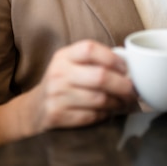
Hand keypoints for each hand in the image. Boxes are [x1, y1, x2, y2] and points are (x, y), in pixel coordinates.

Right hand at [0, 40, 137, 154]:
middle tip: (132, 90)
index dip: (112, 58)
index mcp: (63, 56)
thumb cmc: (61, 82)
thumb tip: (127, 64)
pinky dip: (104, 115)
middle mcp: (58, 73)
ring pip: (99, 99)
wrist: (34, 109)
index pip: (90, 49)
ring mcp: (56, 95)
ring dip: (117, 102)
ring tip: (123, 102)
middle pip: (100, 76)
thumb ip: (92, 60)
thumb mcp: (70, 64)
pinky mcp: (57, 115)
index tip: (126, 68)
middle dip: (122, 85)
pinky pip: (90, 116)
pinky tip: (107, 112)